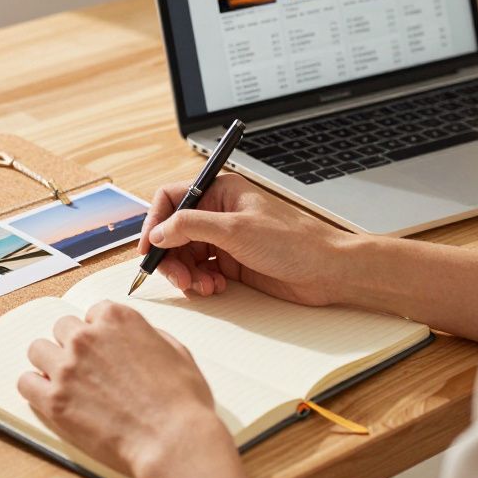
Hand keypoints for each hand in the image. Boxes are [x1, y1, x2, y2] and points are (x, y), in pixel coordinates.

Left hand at [16, 300, 232, 477]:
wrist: (173, 441)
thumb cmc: (182, 402)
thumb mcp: (176, 352)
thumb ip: (148, 336)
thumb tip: (134, 337)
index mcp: (118, 319)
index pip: (92, 313)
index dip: (99, 333)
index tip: (104, 350)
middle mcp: (87, 337)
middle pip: (62, 328)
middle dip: (73, 346)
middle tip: (87, 370)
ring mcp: (67, 367)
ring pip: (38, 350)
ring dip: (49, 363)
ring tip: (66, 383)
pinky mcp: (53, 400)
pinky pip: (25, 382)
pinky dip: (35, 389)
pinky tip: (50, 398)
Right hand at [140, 173, 354, 305]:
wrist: (328, 270)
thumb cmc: (294, 241)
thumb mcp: (236, 230)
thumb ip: (191, 227)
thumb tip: (158, 233)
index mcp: (220, 190)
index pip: (171, 199)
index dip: (155, 223)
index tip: (149, 249)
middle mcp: (219, 212)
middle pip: (174, 231)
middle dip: (171, 256)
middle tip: (178, 278)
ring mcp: (225, 238)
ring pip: (185, 254)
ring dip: (187, 273)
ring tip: (202, 286)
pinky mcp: (232, 262)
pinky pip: (201, 270)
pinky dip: (201, 281)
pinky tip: (214, 287)